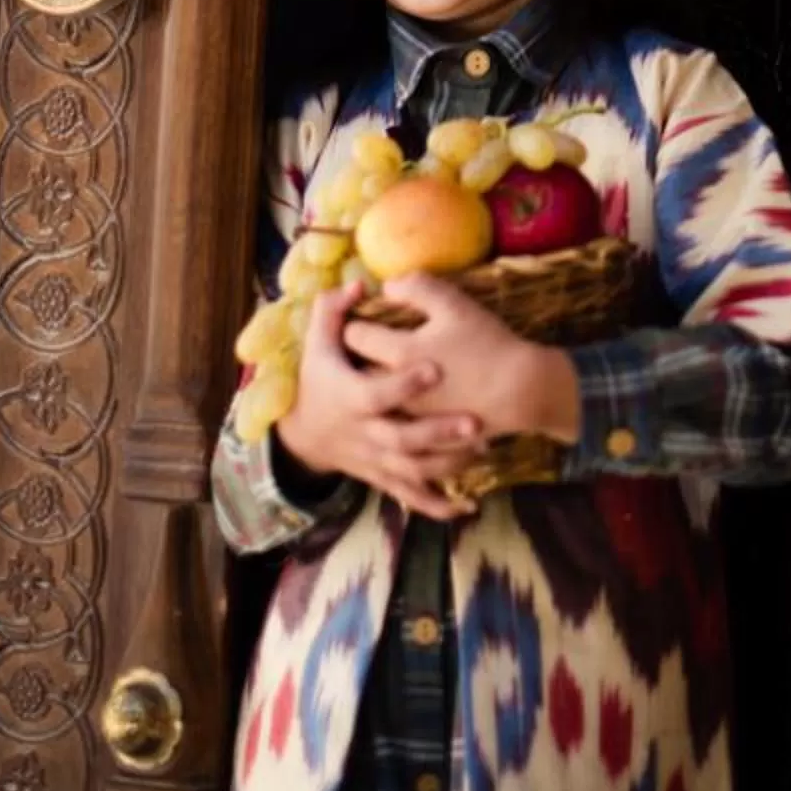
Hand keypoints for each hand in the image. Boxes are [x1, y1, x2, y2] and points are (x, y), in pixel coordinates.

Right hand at [275, 280, 483, 520]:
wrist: (306, 434)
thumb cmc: (319, 380)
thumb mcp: (317, 345)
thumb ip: (333, 313)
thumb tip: (357, 285)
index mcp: (350, 397)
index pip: (377, 393)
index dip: (403, 383)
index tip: (435, 368)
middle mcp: (364, 433)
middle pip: (402, 439)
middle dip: (439, 432)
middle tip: (476, 422)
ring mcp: (375, 460)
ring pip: (412, 472)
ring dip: (448, 465)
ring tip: (484, 449)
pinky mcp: (384, 478)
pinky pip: (412, 497)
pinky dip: (439, 505)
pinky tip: (468, 506)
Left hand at [354, 275, 580, 445]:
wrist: (520, 391)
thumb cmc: (487, 343)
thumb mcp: (454, 303)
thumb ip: (417, 288)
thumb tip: (387, 286)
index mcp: (398, 354)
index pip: (355, 336)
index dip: (356, 323)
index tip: (363, 319)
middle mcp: (395, 391)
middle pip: (359, 373)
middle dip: (358, 359)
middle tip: (367, 348)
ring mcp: (410, 420)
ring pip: (374, 406)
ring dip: (373, 393)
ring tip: (382, 381)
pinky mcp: (425, 440)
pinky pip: (398, 436)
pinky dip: (396, 424)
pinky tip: (405, 414)